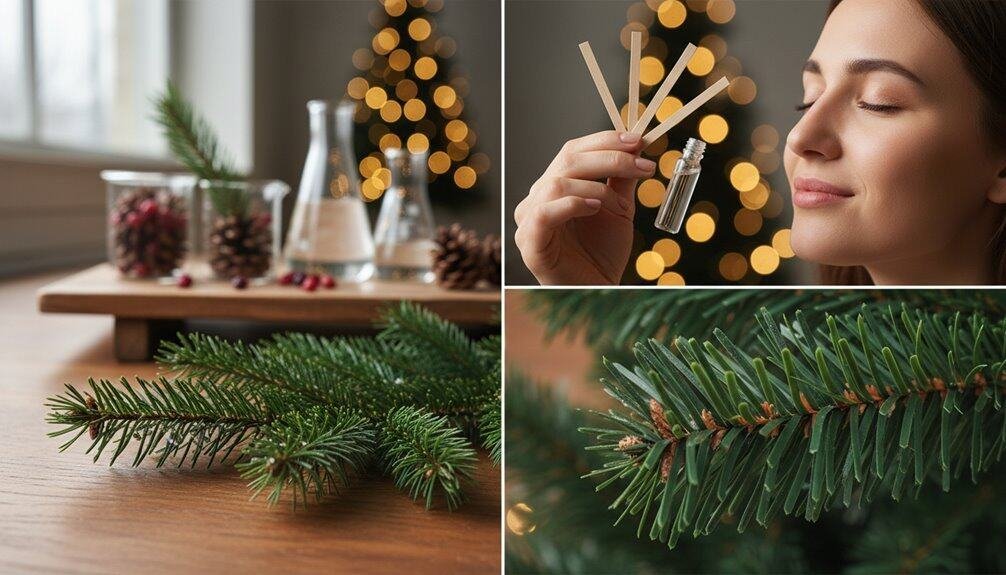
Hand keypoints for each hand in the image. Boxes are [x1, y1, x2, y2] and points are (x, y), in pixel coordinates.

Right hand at [514, 131, 655, 284]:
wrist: (598, 291)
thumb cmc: (602, 253)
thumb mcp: (619, 209)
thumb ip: (621, 180)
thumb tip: (636, 147)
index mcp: (555, 186)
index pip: (573, 150)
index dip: (604, 141)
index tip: (638, 141)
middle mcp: (538, 198)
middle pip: (567, 160)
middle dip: (609, 158)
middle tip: (642, 166)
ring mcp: (529, 219)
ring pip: (557, 183)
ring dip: (597, 188)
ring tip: (621, 205)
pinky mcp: (529, 242)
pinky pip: (544, 213)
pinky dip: (573, 204)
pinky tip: (595, 208)